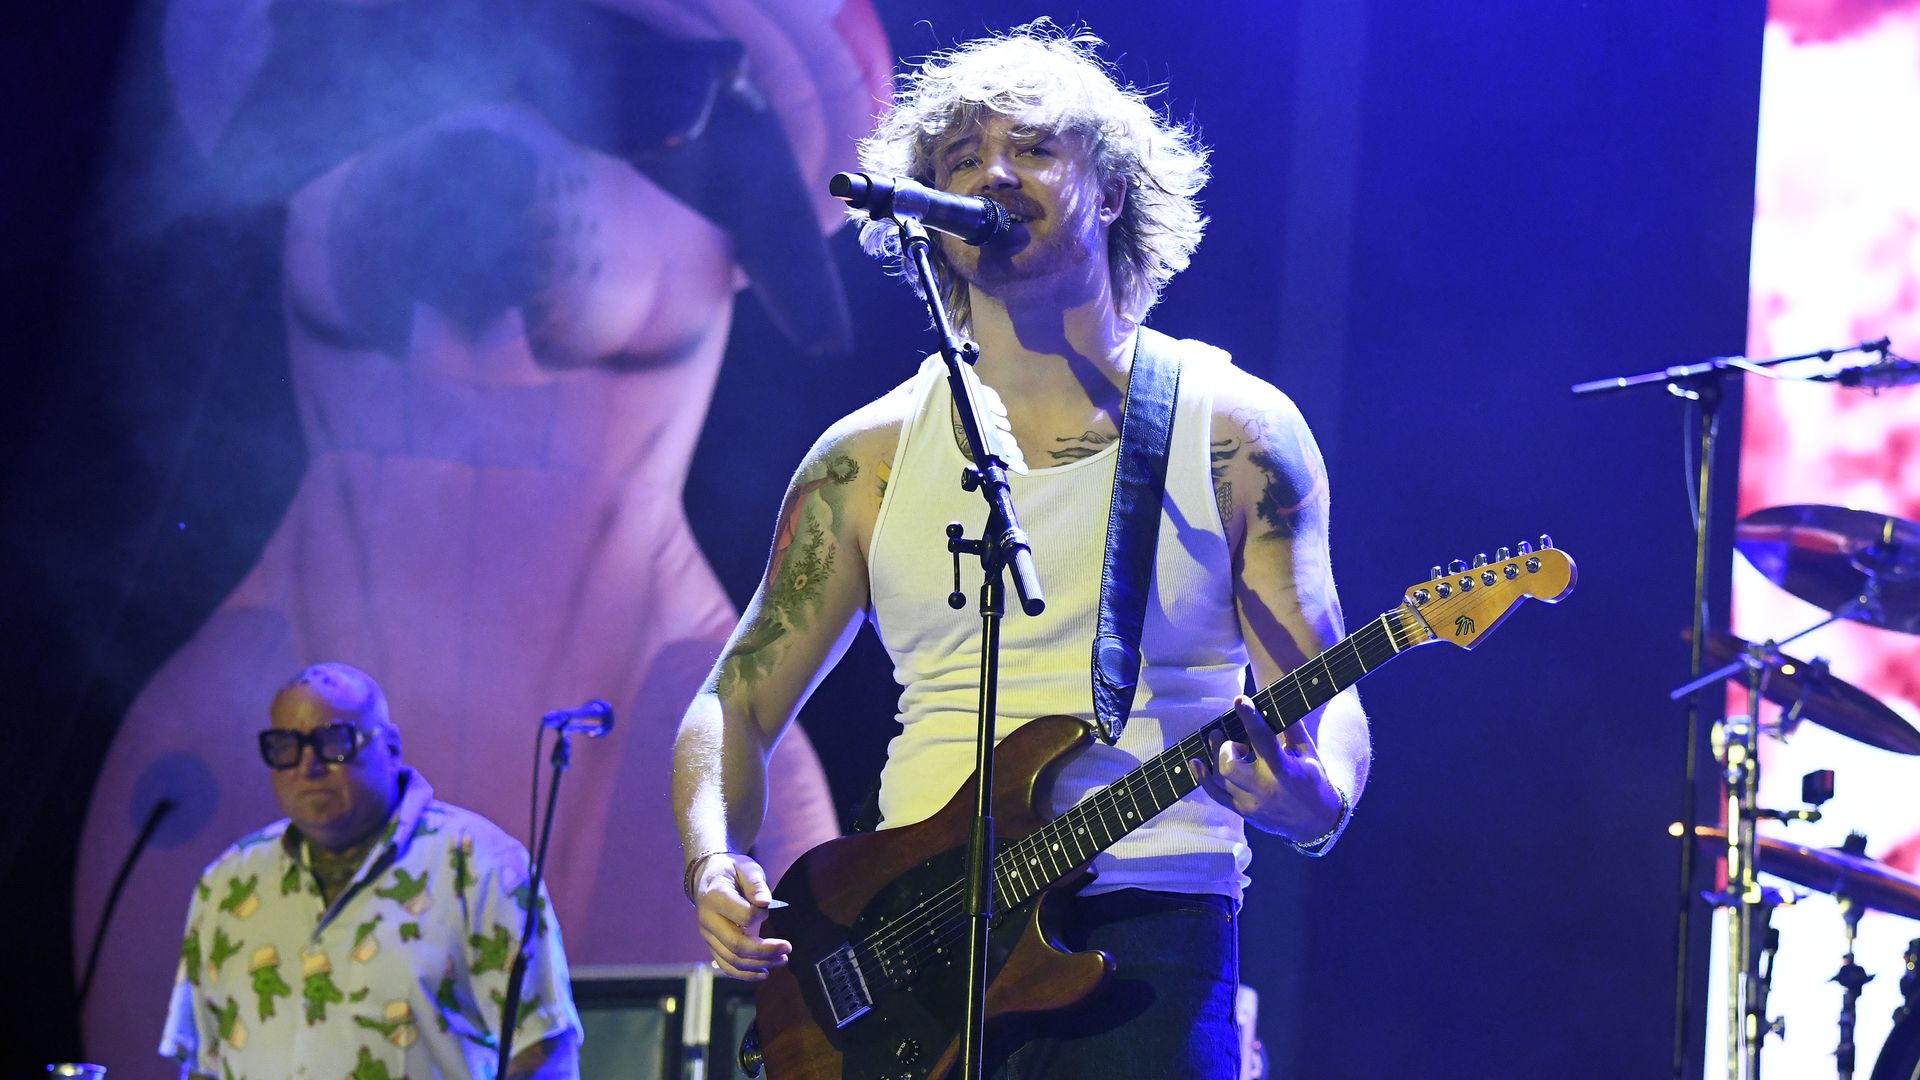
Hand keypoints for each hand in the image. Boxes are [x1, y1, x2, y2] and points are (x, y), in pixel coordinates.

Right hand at [690, 852, 790, 979]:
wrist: (707, 876)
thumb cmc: (732, 871)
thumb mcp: (746, 868)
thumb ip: (756, 884)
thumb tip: (766, 903)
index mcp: (715, 897)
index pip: (742, 916)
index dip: (760, 915)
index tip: (769, 908)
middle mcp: (707, 920)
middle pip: (736, 945)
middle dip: (765, 951)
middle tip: (787, 948)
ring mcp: (707, 936)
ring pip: (732, 960)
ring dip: (759, 964)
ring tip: (782, 960)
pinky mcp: (711, 945)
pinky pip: (726, 965)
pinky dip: (744, 974)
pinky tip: (764, 973)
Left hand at [1189, 695, 1343, 841]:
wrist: (1317, 822)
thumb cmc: (1314, 782)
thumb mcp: (1309, 754)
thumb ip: (1292, 729)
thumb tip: (1276, 705)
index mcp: (1284, 770)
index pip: (1263, 739)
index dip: (1250, 718)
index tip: (1239, 701)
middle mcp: (1264, 788)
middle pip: (1229, 765)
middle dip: (1225, 747)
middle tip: (1232, 739)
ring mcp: (1251, 803)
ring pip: (1219, 779)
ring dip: (1214, 758)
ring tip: (1217, 741)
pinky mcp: (1243, 812)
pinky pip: (1216, 795)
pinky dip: (1203, 778)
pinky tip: (1196, 763)